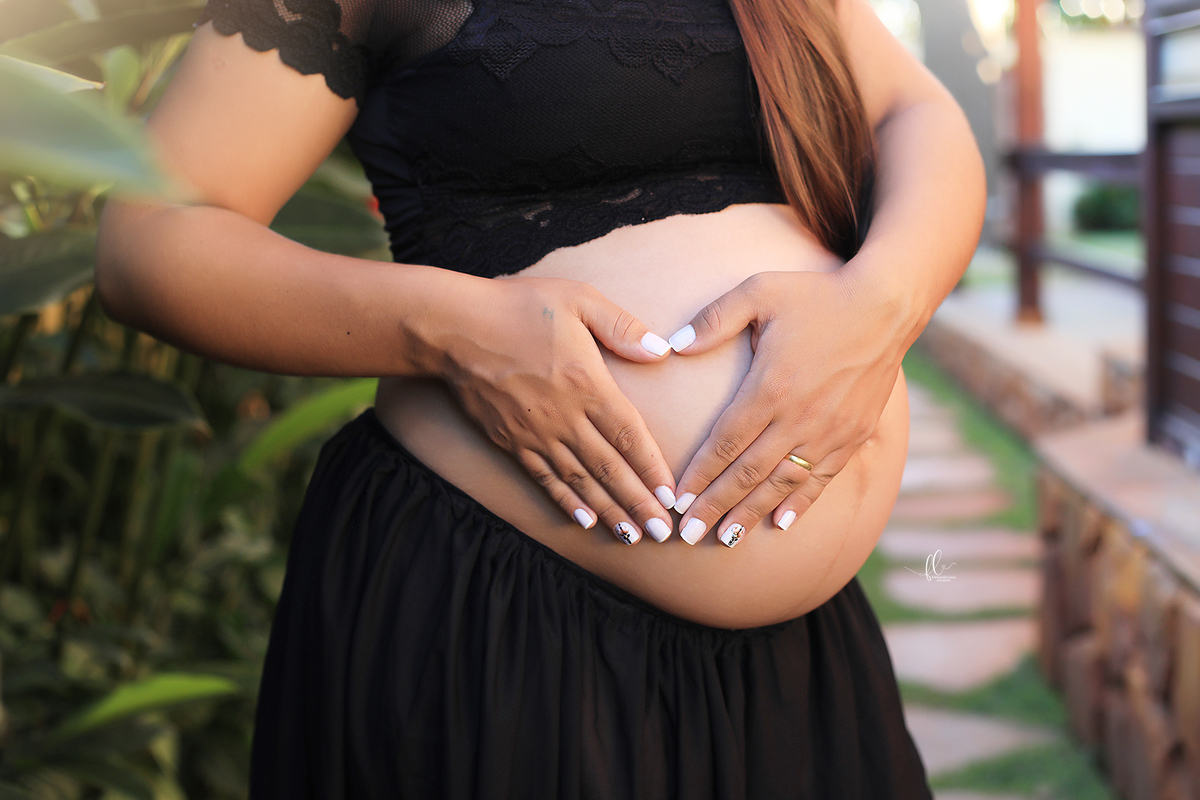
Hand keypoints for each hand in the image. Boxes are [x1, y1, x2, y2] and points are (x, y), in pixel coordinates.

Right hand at [439, 276, 677, 544]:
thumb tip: (661, 351)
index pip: (628, 435)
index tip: (671, 496)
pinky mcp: (511, 442)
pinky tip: (584, 521)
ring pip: (580, 481)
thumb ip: (621, 326)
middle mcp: (565, 417)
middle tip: (663, 533)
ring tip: (632, 537)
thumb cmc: (517, 307)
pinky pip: (545, 479)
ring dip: (608, 511)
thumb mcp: (577, 298)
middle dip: (638, 503)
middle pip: (609, 468)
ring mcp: (536, 434)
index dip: (652, 468)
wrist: (453, 328)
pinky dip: (566, 502)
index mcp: (587, 383)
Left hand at [666, 267, 908, 545]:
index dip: (699, 475)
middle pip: (747, 473)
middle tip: (689, 536)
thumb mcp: (759, 291)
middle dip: (715, 507)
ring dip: (751, 513)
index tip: (676, 500)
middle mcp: (799, 417)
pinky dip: (798, 504)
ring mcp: (828, 431)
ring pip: (782, 484)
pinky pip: (819, 478)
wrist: (886, 306)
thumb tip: (672, 345)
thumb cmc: (816, 295)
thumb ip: (714, 318)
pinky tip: (778, 524)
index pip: (725, 442)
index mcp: (770, 386)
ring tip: (725, 540)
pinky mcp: (852, 436)